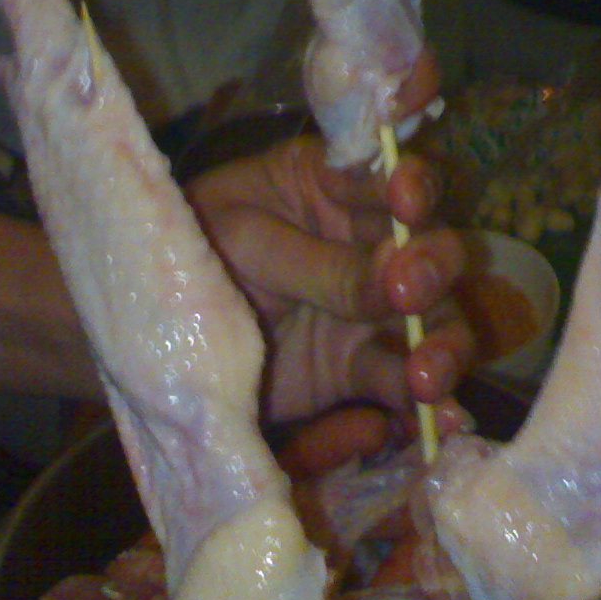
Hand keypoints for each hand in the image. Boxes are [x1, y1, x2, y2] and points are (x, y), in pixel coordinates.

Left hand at [187, 135, 472, 426]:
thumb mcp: (246, 243)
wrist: (156, 332)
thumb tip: (398, 284)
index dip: (413, 185)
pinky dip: (427, 407)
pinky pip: (405, 385)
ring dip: (443, 347)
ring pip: (436, 322)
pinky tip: (441, 422)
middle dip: (432, 269)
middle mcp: (372, 243)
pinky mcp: (362, 368)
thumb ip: (321, 265)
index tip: (406, 202)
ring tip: (428, 378)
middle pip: (434, 251)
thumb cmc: (195, 252)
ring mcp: (374, 310)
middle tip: (407, 292)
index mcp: (337, 186)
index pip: (394, 177)